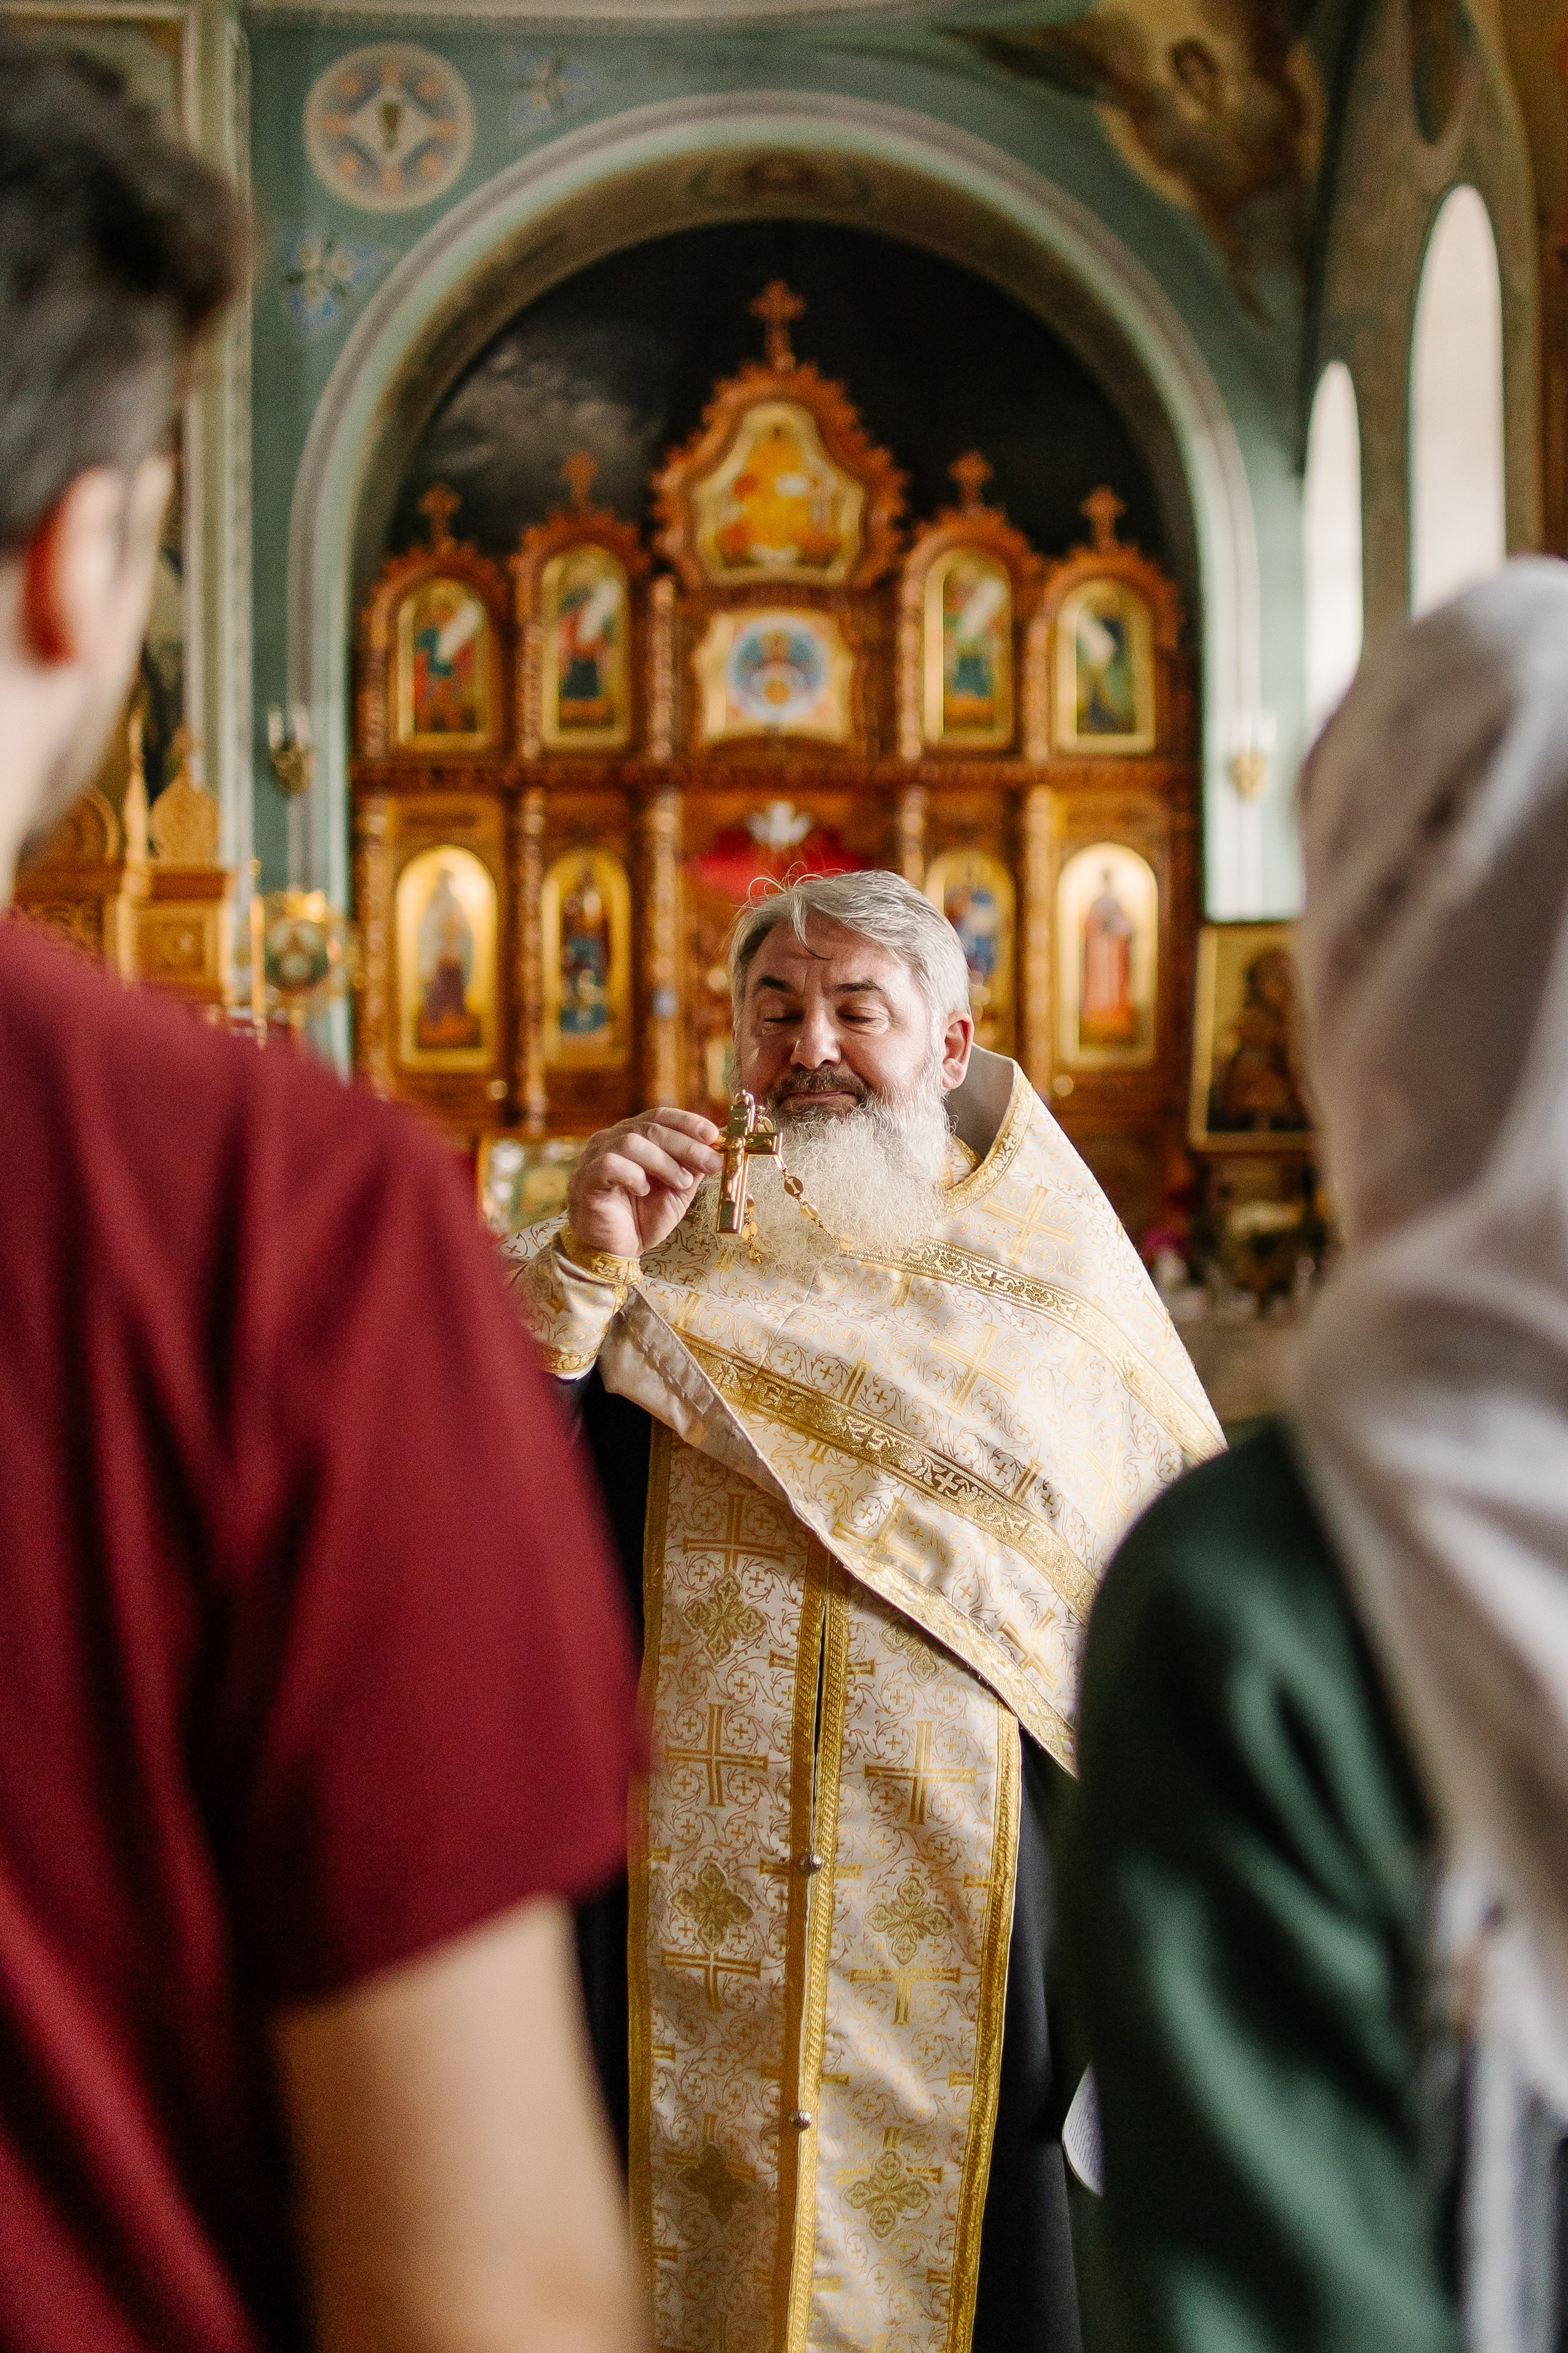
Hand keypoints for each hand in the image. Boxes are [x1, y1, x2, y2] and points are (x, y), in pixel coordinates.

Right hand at [566, 1107, 721, 1257]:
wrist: (617, 1250)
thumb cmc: (643, 1218)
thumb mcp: (678, 1191)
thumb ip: (692, 1168)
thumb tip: (715, 1148)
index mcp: (634, 1136)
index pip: (660, 1116)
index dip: (688, 1122)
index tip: (713, 1136)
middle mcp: (612, 1140)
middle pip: (650, 1128)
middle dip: (686, 1145)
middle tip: (710, 1163)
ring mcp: (595, 1157)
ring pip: (631, 1143)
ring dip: (663, 1163)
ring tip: (679, 1183)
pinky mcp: (585, 1179)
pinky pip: (610, 1164)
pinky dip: (633, 1175)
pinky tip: (644, 1190)